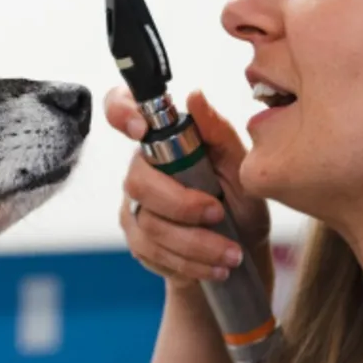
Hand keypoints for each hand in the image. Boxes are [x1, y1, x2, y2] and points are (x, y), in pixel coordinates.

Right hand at [105, 86, 270, 289]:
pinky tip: (214, 266)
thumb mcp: (241, 165)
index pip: (121, 110)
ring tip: (231, 254)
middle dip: (182, 204)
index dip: (121, 113)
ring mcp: (134, 207)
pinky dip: (190, 262)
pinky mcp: (137, 241)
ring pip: (150, 225)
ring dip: (196, 243)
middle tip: (219, 213)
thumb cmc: (240, 200)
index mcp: (161, 140)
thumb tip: (195, 96)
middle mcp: (140, 170)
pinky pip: (153, 252)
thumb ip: (218, 132)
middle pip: (138, 183)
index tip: (141, 128)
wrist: (240, 250)